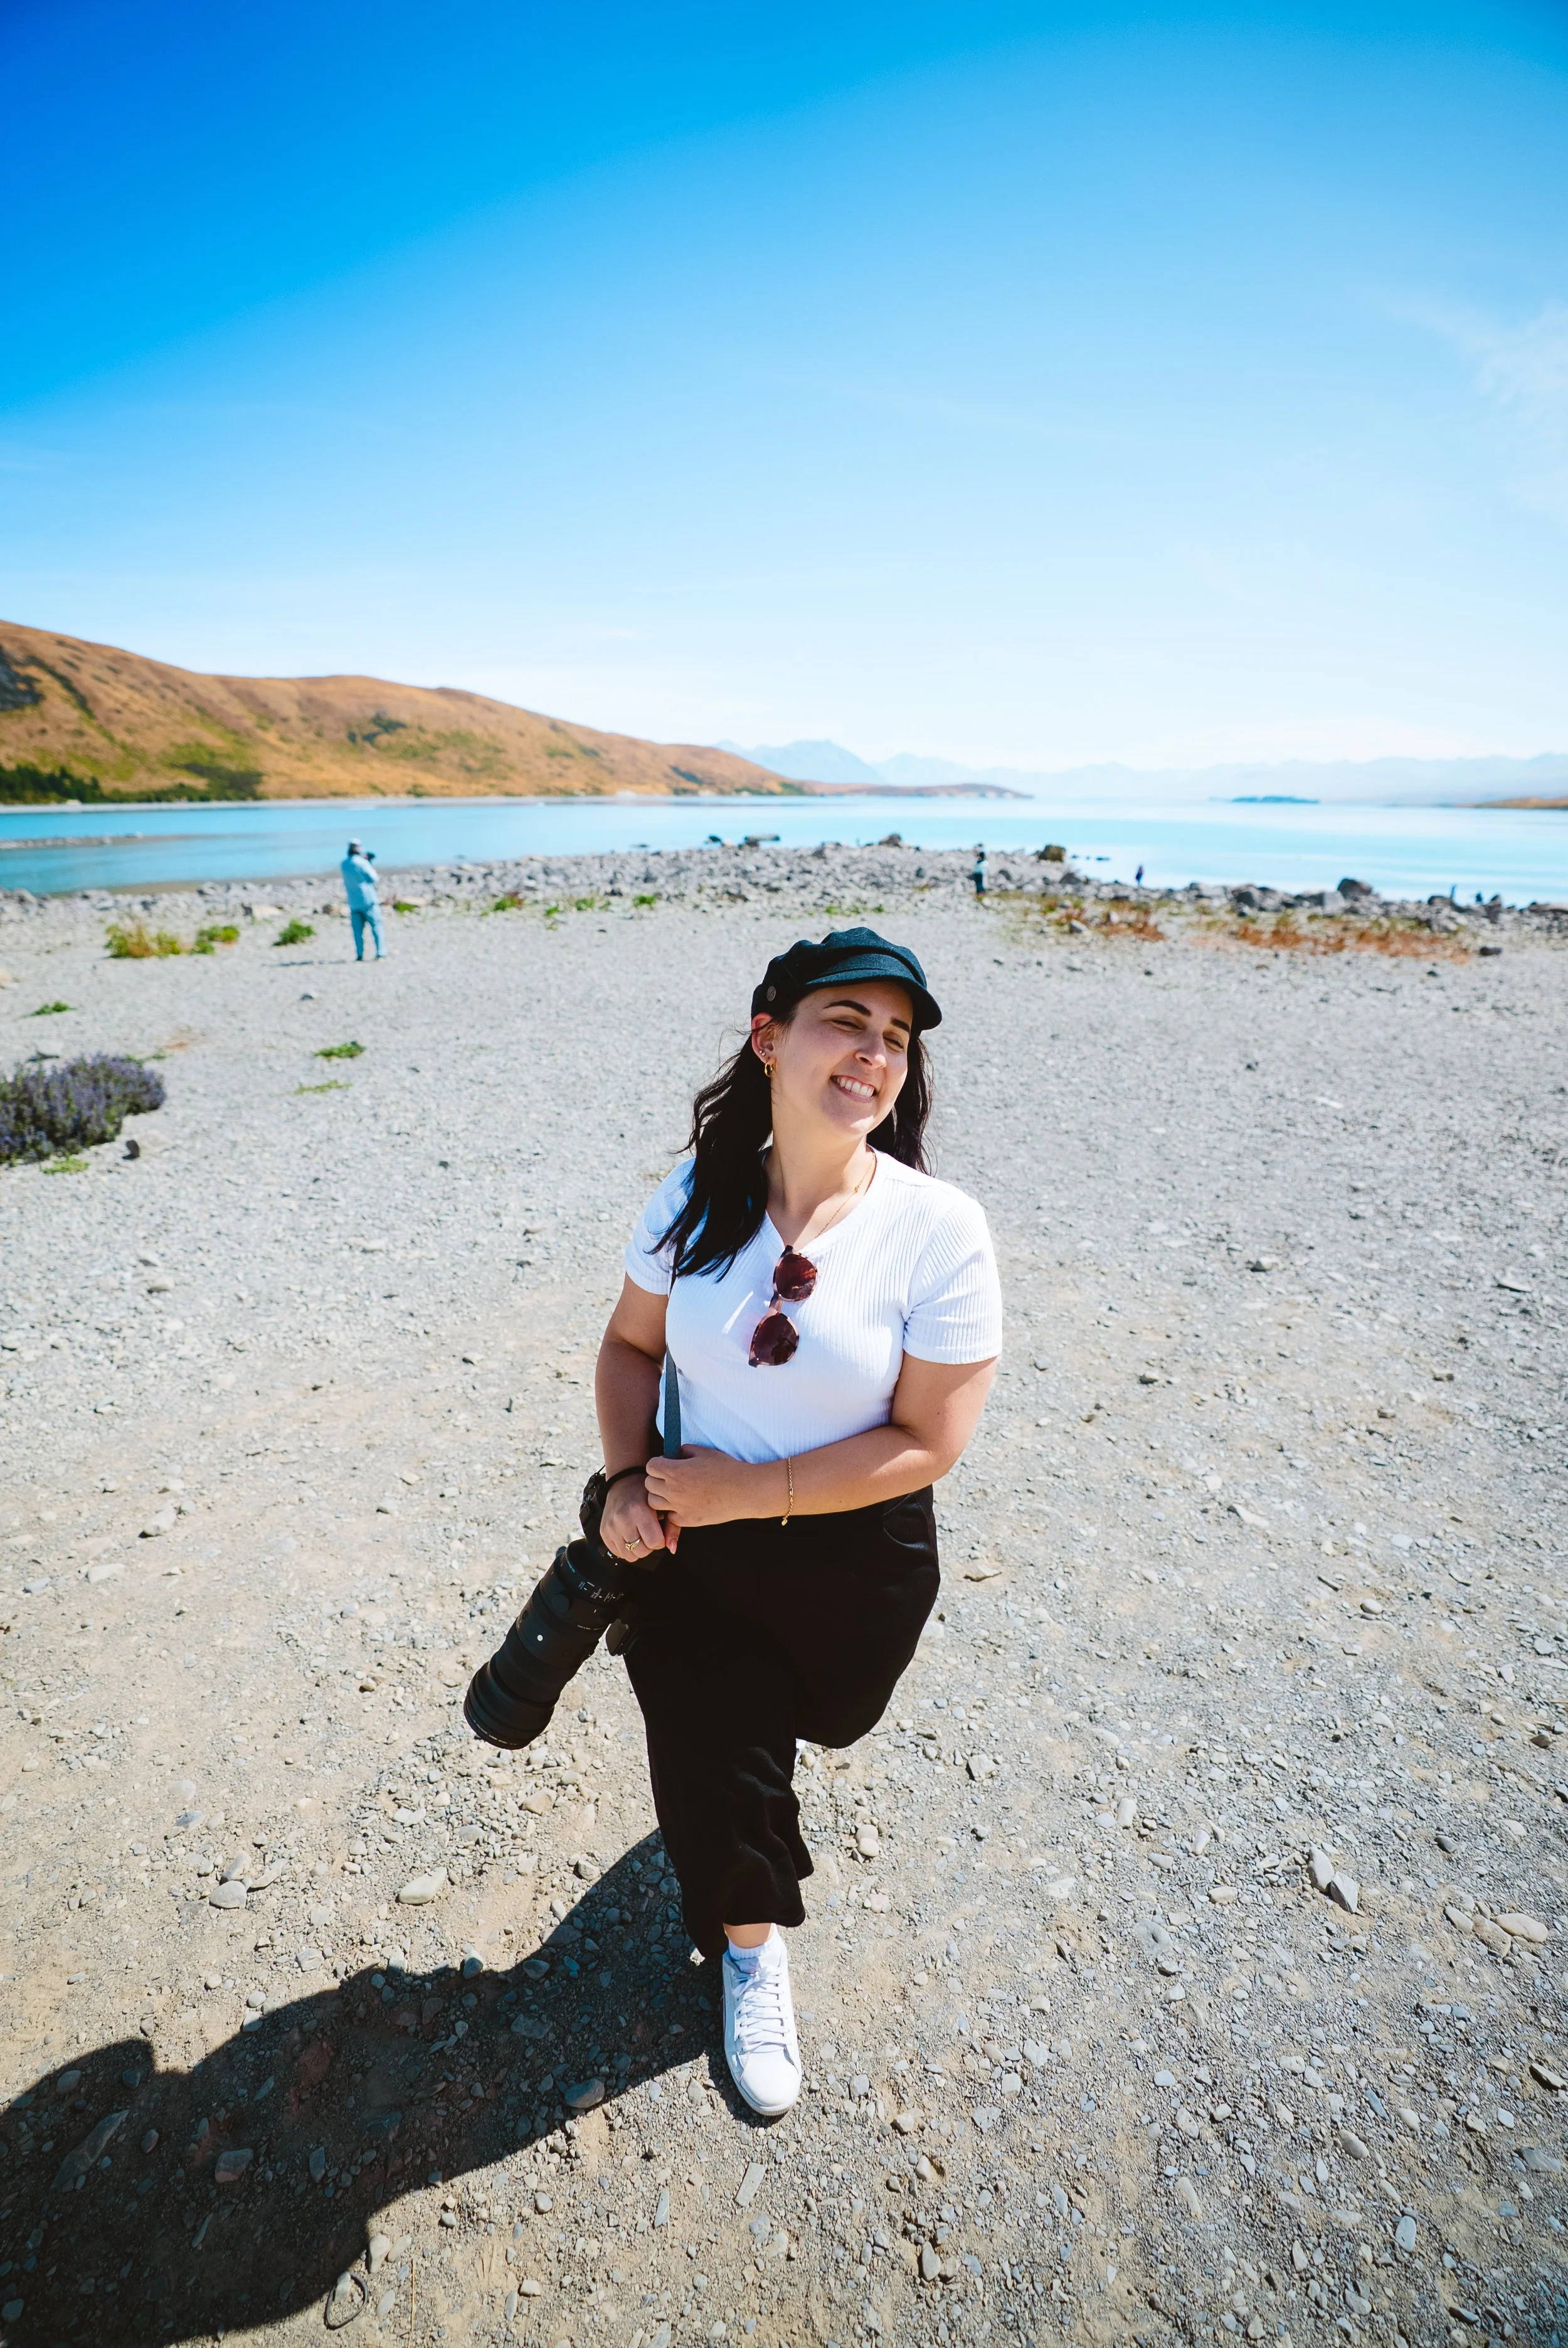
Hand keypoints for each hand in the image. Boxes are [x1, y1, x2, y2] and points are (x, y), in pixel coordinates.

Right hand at [598, 1472, 670, 1562]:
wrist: (623, 1482)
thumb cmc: (644, 1492)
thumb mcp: (662, 1504)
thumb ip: (671, 1526)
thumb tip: (672, 1548)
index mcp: (639, 1511)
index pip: (654, 1542)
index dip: (660, 1540)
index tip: (658, 1532)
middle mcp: (622, 1519)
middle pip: (642, 1551)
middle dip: (649, 1546)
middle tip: (649, 1533)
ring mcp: (611, 1527)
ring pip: (629, 1556)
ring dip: (637, 1549)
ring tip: (639, 1534)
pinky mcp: (603, 1532)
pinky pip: (618, 1553)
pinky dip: (625, 1548)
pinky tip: (629, 1535)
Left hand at [641, 1446, 767, 1532]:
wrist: (744, 1491)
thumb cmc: (726, 1469)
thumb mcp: (704, 1452)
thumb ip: (684, 1451)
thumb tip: (674, 1455)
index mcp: (676, 1471)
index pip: (651, 1466)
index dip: (658, 1463)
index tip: (667, 1464)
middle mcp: (673, 1490)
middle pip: (649, 1484)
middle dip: (657, 1478)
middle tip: (671, 1477)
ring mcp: (679, 1507)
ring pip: (654, 1502)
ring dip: (660, 1495)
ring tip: (674, 1491)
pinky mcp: (686, 1520)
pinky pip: (669, 1516)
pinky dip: (672, 1510)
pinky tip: (684, 1503)